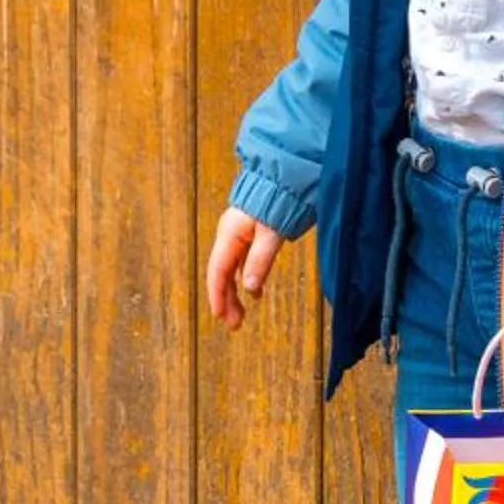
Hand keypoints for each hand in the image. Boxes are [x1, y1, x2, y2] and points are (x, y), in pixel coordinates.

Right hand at [207, 206, 285, 329]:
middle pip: (222, 274)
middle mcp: (229, 235)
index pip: (218, 272)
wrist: (286, 177)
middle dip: (226, 300)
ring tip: (241, 315)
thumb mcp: (272, 234)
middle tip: (234, 325)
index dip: (218, 296)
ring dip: (234, 293)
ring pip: (231, 269)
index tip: (221, 318)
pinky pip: (241, 262)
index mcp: (230, 234)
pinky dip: (245, 279)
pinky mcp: (249, 234)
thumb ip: (260, 260)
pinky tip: (254, 292)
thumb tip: (249, 288)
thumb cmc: (278, 201)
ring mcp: (238, 235)